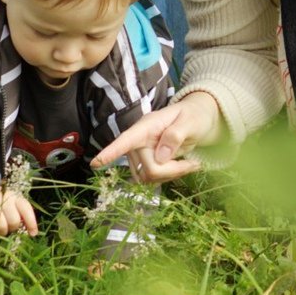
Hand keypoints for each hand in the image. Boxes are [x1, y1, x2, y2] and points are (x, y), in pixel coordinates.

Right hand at [0, 187, 37, 236]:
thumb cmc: (4, 204)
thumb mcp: (16, 204)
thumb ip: (23, 216)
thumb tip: (31, 233)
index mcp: (16, 199)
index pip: (27, 210)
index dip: (31, 223)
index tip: (33, 233)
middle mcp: (5, 201)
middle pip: (14, 222)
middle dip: (13, 229)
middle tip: (10, 228)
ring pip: (1, 228)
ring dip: (2, 233)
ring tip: (1, 229)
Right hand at [90, 92, 220, 181]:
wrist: (199, 119)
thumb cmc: (194, 115)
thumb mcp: (190, 121)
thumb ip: (175, 135)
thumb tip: (160, 156)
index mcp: (147, 126)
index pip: (126, 139)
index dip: (111, 152)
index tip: (96, 163)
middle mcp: (140, 141)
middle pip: (147, 168)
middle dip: (171, 171)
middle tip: (194, 164)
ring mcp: (143, 153)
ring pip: (148, 178)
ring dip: (171, 176)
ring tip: (190, 164)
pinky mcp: (148, 163)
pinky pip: (154, 179)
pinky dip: (170, 176)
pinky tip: (184, 167)